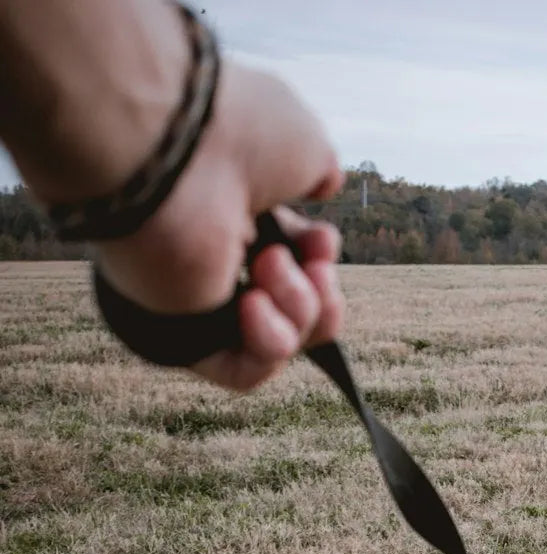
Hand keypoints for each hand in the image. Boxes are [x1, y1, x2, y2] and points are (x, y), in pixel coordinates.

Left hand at [95, 61, 344, 389]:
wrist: (167, 151)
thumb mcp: (301, 142)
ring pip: (281, 343)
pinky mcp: (179, 339)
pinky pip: (245, 372)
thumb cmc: (230, 133)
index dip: (319, 259)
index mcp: (233, 211)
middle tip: (311, 264)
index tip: (321, 241)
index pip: (293, 261)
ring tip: (268, 267)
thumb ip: (319, 169)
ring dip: (297, 308)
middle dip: (320, 293)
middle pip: (296, 310)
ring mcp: (195, 300)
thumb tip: (326, 184)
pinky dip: (268, 345)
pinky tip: (252, 304)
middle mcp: (211, 256)